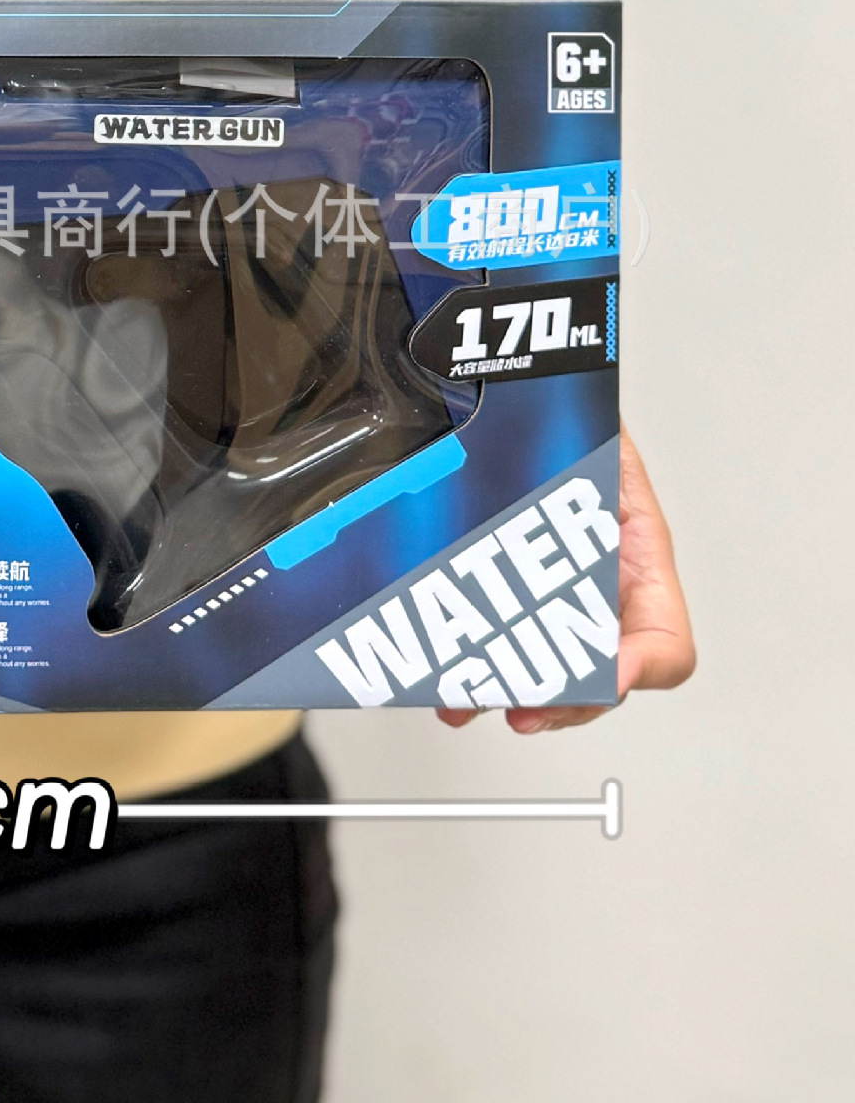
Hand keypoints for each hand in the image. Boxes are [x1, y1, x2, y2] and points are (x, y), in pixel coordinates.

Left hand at [438, 427, 693, 733]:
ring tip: (462, 702)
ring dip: (502, 694)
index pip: (665, 645)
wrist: (509, 393)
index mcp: (635, 561)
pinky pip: (488, 643)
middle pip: (596, 679)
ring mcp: (546, 595)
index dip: (641, 669)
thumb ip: (604, 471)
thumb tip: (597, 490)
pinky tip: (436, 676)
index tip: (603, 676)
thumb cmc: (565, 414)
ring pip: (537, 670)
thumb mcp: (597, 441)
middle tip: (523, 709)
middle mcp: (597, 591)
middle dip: (560, 702)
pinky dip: (465, 669)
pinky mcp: (494, 590)